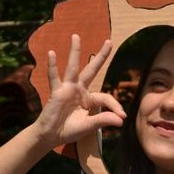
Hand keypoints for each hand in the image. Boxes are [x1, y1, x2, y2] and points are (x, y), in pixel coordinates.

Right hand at [33, 34, 125, 148]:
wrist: (50, 136)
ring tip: (76, 36)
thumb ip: (103, 120)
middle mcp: (79, 89)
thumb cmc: (69, 130)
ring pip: (73, 67)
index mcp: (89, 98)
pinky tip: (52, 53)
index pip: (105, 96)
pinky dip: (52, 66)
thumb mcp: (89, 126)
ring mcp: (67, 88)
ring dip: (75, 52)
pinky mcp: (56, 92)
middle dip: (101, 56)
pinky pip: (54, 77)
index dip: (115, 105)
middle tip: (110, 41)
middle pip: (92, 69)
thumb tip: (121, 119)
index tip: (122, 115)